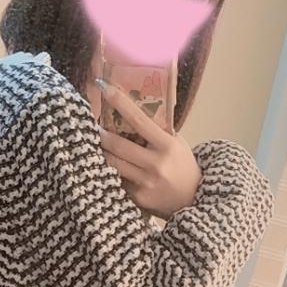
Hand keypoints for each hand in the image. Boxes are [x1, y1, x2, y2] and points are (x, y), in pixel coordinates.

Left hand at [96, 80, 201, 219]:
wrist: (194, 197)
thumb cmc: (182, 164)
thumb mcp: (176, 143)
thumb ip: (157, 130)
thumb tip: (131, 109)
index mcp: (167, 146)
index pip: (139, 121)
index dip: (120, 103)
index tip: (104, 88)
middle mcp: (156, 165)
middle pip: (119, 146)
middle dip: (102, 136)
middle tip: (92, 128)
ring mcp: (146, 183)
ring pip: (114, 165)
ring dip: (102, 154)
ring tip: (96, 146)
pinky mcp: (139, 199)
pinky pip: (119, 182)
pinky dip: (112, 174)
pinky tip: (109, 170)